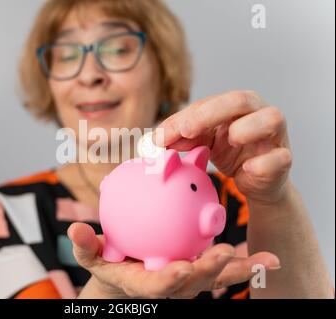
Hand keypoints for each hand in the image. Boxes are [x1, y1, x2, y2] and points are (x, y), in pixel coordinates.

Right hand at [69, 222, 279, 298]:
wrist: (127, 270)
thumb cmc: (110, 262)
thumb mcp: (93, 255)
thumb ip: (86, 245)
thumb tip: (74, 229)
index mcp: (146, 285)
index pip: (159, 286)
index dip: (171, 280)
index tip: (182, 268)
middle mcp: (172, 286)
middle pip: (194, 283)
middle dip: (211, 273)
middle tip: (225, 254)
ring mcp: (189, 280)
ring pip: (215, 277)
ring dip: (239, 270)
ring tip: (265, 261)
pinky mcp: (199, 270)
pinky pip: (223, 267)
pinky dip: (244, 264)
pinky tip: (265, 256)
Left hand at [154, 90, 292, 203]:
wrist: (256, 179)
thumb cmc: (229, 151)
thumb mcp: (201, 141)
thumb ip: (180, 138)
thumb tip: (150, 143)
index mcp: (233, 105)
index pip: (205, 105)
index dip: (181, 119)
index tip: (159, 139)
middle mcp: (257, 112)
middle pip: (240, 100)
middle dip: (211, 112)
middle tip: (187, 129)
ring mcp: (274, 135)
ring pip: (271, 118)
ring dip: (248, 127)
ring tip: (231, 139)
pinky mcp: (283, 160)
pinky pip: (280, 158)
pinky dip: (264, 163)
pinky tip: (247, 169)